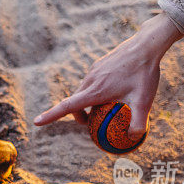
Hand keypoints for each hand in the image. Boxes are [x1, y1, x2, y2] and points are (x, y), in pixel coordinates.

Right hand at [34, 13, 183, 138]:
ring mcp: (94, 71)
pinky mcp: (99, 65)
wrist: (146, 45)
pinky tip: (117, 89)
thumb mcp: (144, 101)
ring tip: (109, 106)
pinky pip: (93, 82)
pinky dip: (97, 92)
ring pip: (84, 92)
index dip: (50, 116)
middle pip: (76, 102)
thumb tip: (132, 138)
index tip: (37, 122)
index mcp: (95, 91)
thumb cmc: (144, 74)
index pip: (67, 106)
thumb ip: (138, 122)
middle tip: (94, 124)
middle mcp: (90, 81)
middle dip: (80, 115)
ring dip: (89, 103)